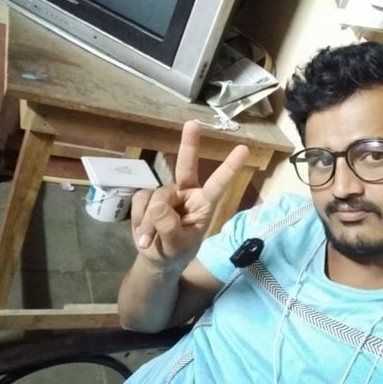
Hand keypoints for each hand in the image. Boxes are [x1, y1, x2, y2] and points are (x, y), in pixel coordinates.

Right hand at [130, 121, 249, 267]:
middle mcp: (187, 193)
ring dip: (148, 220)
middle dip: (189, 144)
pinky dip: (138, 219)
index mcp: (203, 204)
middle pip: (187, 166)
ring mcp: (167, 194)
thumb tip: (158, 204)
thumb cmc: (176, 252)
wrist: (156, 260)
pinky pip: (140, 200)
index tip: (243, 149)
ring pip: (156, 195)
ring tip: (149, 241)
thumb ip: (170, 228)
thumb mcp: (177, 246)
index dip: (229, 167)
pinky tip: (142, 235)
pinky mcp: (148, 197)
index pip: (218, 184)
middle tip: (193, 123)